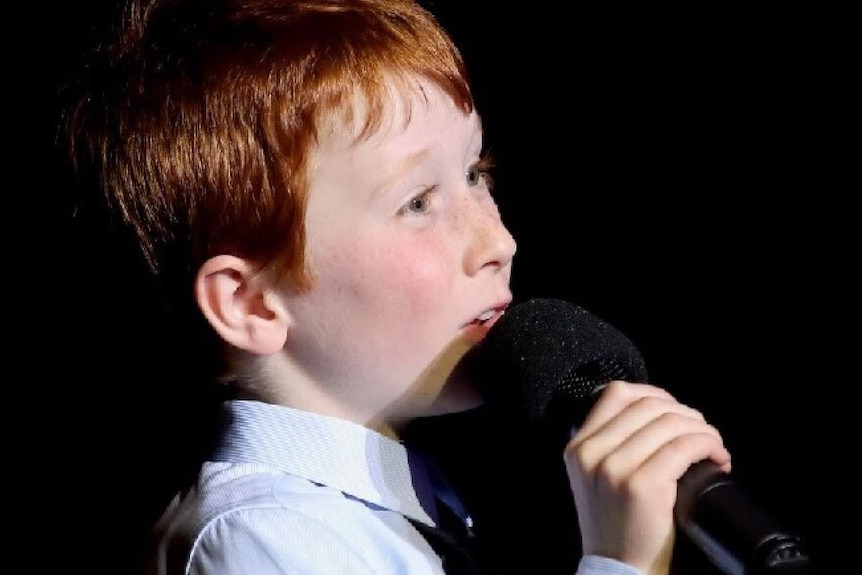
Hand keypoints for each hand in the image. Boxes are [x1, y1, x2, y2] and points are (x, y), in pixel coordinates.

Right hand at [564, 380, 731, 574]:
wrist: (619, 569)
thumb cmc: (616, 525)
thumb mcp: (595, 477)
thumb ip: (611, 443)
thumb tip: (659, 413)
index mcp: (578, 447)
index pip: (615, 394)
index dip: (654, 394)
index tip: (675, 410)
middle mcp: (591, 453)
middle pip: (648, 406)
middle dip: (685, 413)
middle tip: (703, 432)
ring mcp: (615, 468)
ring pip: (670, 423)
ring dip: (702, 429)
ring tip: (713, 445)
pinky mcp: (642, 485)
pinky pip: (685, 447)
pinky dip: (708, 445)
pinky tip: (717, 457)